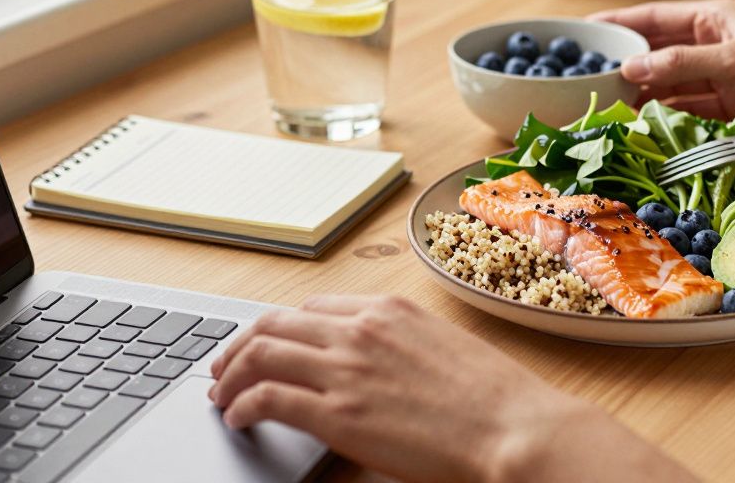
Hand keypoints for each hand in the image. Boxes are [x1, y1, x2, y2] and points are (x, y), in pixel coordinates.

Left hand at [209, 295, 667, 482]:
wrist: (513, 426)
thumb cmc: (493, 399)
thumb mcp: (443, 349)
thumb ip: (400, 347)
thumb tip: (375, 367)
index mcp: (389, 310)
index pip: (313, 308)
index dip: (281, 328)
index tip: (269, 345)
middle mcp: (361, 329)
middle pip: (275, 323)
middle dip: (242, 345)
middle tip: (226, 368)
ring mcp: (347, 368)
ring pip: (261, 353)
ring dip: (231, 374)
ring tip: (221, 394)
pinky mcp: (337, 411)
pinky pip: (267, 396)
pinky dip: (242, 405)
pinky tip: (238, 418)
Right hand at [590, 0, 734, 143]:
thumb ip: (682, 65)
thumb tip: (631, 68)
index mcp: (714, 18)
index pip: (654, 18)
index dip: (618, 23)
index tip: (583, 32)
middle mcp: (713, 44)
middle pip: (659, 54)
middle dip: (627, 66)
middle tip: (588, 83)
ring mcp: (722, 77)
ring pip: (672, 86)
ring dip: (646, 97)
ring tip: (610, 110)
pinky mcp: (734, 107)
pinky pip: (691, 111)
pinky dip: (670, 119)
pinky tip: (647, 129)